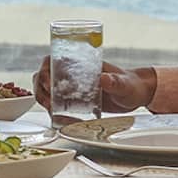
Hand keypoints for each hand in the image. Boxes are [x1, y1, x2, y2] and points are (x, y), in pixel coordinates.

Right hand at [33, 57, 156, 114]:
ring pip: (46, 89)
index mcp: (80, 63)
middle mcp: (73, 73)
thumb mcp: (124, 84)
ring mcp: (72, 87)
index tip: (48, 83)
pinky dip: (52, 109)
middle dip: (41, 88)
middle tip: (48, 102)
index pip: (53, 60)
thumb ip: (115, 81)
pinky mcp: (75, 100)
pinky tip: (57, 118)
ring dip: (43, 99)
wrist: (136, 95)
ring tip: (51, 111)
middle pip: (44, 75)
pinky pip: (56, 102)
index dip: (45, 70)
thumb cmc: (131, 85)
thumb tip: (104, 79)